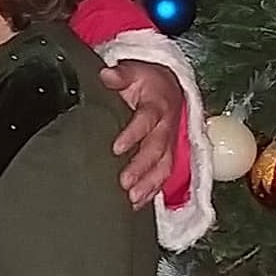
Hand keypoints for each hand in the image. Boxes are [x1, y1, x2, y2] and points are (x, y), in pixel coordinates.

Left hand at [100, 60, 182, 208]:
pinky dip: (152, 190)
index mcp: (157, 105)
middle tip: (124, 182)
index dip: (133, 134)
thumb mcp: (134, 71)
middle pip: (157, 149)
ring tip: (132, 199)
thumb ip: (121, 74)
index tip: (117, 148)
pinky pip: (164, 174)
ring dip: (149, 184)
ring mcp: (169, 143)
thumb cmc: (146, 81)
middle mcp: (166, 127)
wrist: (169, 87)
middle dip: (141, 168)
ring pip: (164, 166)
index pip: (146, 120)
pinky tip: (137, 203)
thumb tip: (106, 75)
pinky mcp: (168, 155)